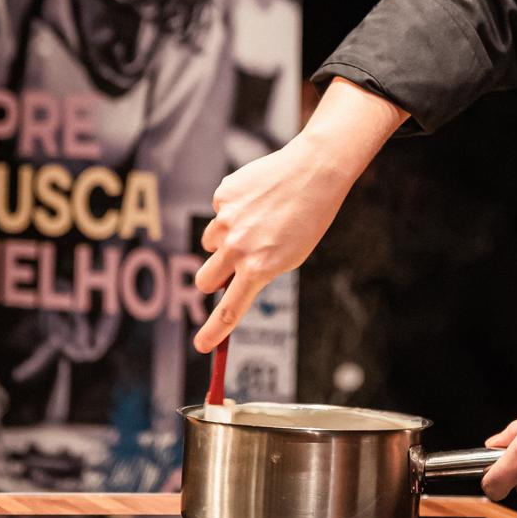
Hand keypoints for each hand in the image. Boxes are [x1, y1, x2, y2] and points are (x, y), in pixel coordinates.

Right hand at [194, 78, 405, 351]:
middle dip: (209, 281)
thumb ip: (257, 271)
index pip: (229, 310)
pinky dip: (233, 210)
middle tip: (225, 271)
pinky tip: (257, 198)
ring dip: (224, 240)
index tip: (202, 346)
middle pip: (204, 280)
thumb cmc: (308, 218)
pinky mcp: (223, 196)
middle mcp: (238, 247)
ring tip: (256, 222)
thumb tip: (227, 284)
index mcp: (260, 268)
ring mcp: (227, 221)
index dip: (213, 332)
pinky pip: (219, 212)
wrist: (314, 171)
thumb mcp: (289, 256)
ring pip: (209, 243)